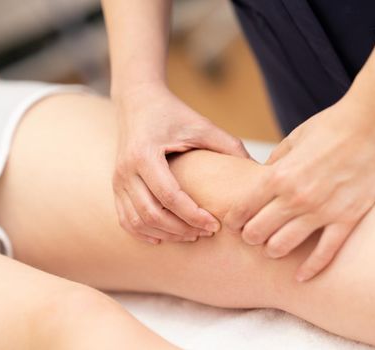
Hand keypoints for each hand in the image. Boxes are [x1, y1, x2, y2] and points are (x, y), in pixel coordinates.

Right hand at [113, 83, 249, 243]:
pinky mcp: (116, 185)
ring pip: (137, 221)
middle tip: (205, 233)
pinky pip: (124, 218)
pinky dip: (142, 232)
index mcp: (145, 154)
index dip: (193, 215)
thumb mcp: (201, 126)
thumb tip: (258, 169)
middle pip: (151, 213)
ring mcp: (117, 179)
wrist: (137, 101)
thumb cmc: (172, 113)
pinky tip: (163, 237)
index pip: (170, 196)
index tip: (215, 225)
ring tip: (190, 235)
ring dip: (164, 233)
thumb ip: (229, 146)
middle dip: (181, 229)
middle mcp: (126, 169)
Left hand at [223, 97, 374, 280]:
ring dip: (272, 251)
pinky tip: (300, 277)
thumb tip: (261, 179)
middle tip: (252, 235)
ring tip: (273, 248)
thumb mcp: (292, 140)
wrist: (373, 124)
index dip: (233, 220)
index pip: (242, 210)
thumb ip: (274, 164)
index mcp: (278, 176)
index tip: (234, 223)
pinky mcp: (347, 219)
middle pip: (257, 233)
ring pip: (283, 247)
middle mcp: (295, 198)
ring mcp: (322, 211)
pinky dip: (310, 269)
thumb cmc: (330, 127)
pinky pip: (325, 253)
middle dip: (249, 237)